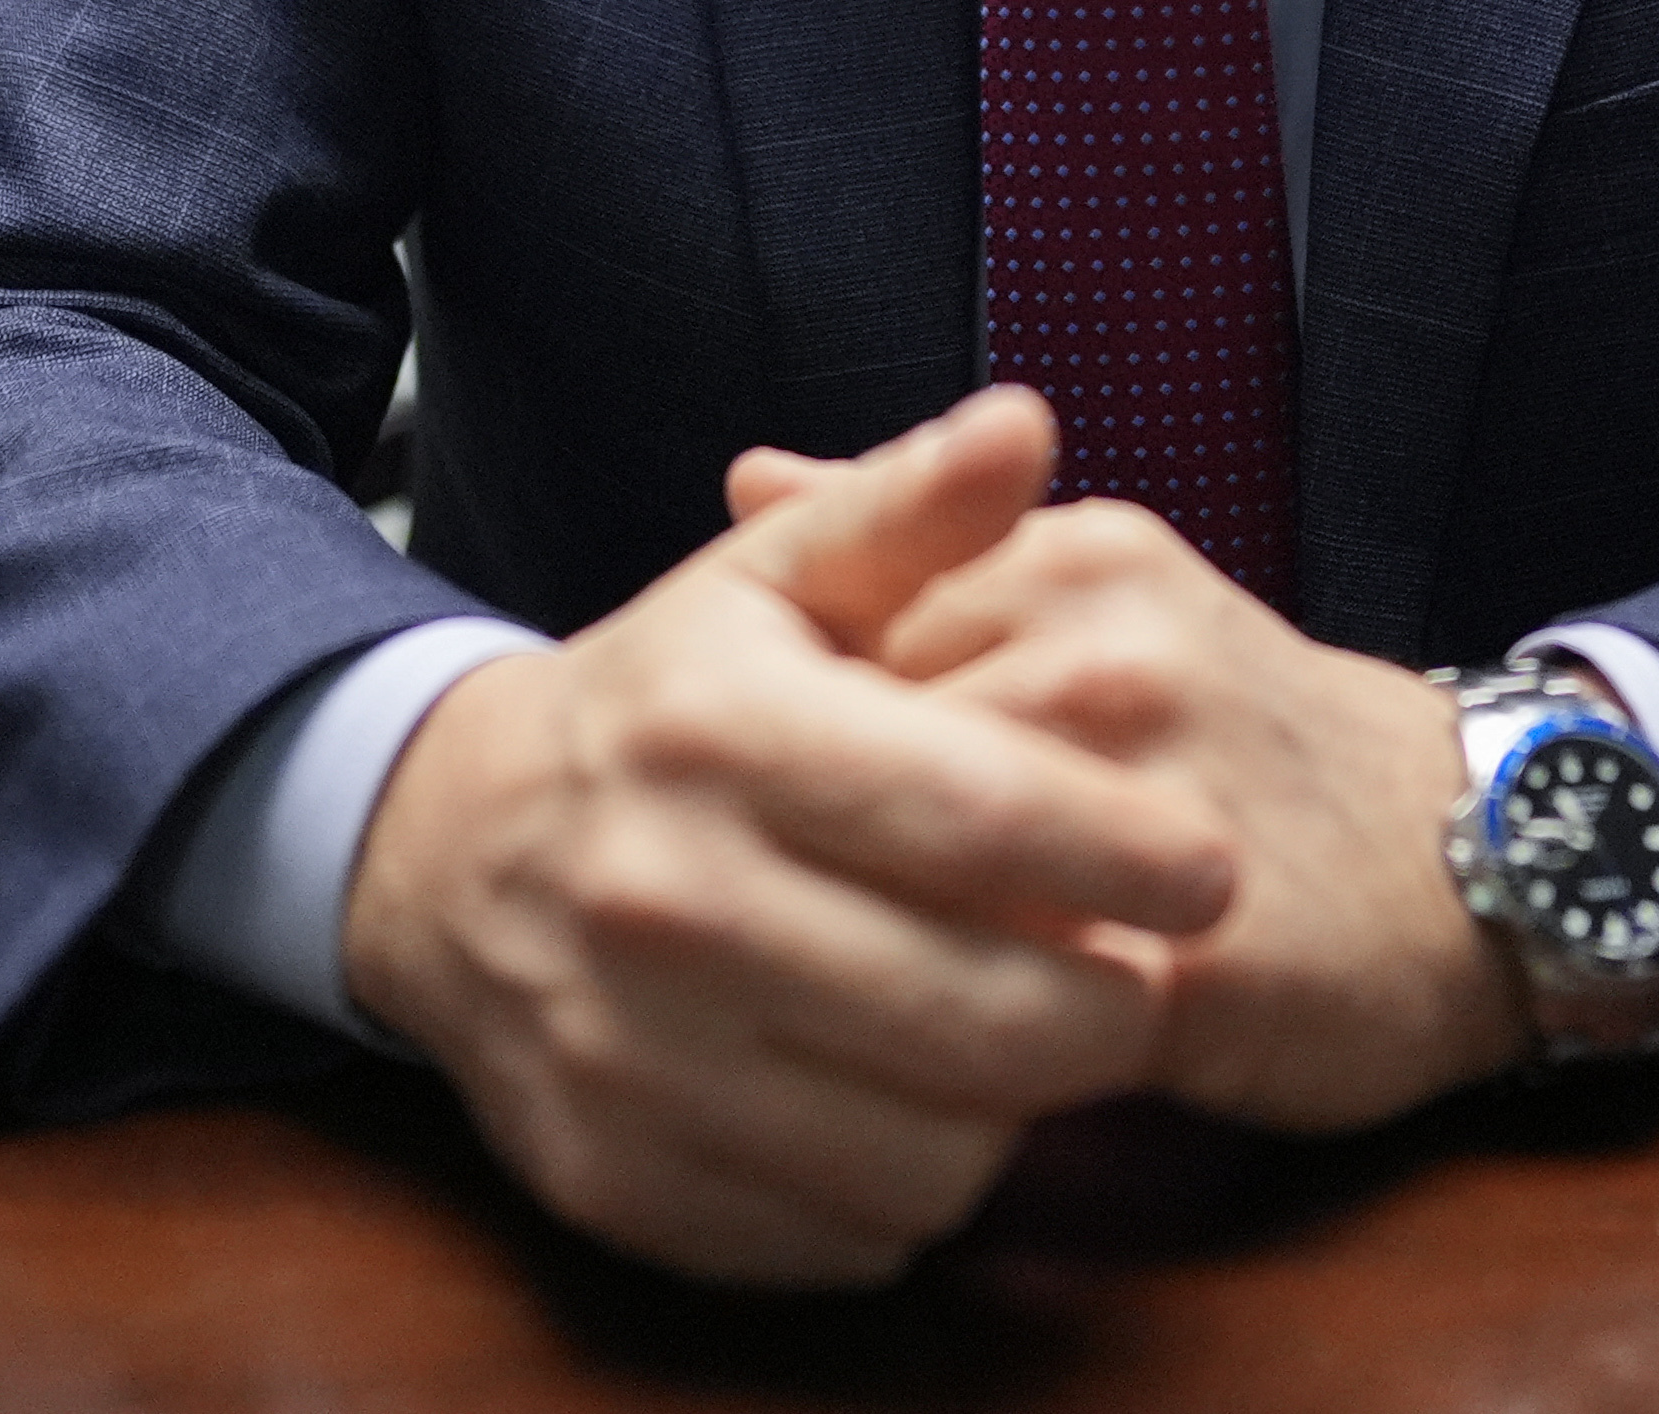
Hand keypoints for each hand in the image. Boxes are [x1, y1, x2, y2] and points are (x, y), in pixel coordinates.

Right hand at [342, 386, 1236, 1287]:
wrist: (443, 851)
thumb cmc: (663, 709)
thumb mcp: (766, 583)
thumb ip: (910, 511)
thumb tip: (1027, 424)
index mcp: (718, 733)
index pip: (968, 808)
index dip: (1117, 846)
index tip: (1215, 865)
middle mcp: (662, 897)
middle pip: (972, 1010)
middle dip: (1104, 1008)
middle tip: (1140, 977)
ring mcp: (630, 1058)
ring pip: (926, 1150)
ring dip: (1007, 1110)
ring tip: (1012, 1031)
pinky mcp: (620, 1180)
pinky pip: (844, 1233)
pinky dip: (906, 1188)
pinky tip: (905, 1102)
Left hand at [732, 458, 1523, 1133]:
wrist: (1467, 846)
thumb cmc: (1243, 731)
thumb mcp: (1094, 586)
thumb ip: (922, 545)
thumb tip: (746, 475)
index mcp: (1065, 562)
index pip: (834, 639)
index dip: (777, 746)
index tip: (754, 805)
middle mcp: (1108, 660)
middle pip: (860, 769)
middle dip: (803, 856)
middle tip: (771, 917)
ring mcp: (1152, 808)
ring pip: (922, 893)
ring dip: (865, 954)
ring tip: (838, 990)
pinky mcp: (1193, 959)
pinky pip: (1013, 1013)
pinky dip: (949, 1048)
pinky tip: (920, 1064)